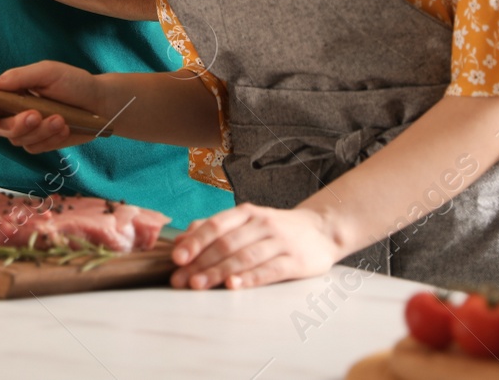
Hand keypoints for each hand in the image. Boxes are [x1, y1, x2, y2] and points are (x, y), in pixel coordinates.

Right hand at [0, 61, 108, 153]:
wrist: (100, 102)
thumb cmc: (73, 82)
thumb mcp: (47, 72)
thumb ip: (18, 78)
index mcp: (12, 94)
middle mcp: (16, 114)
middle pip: (1, 128)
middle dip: (17, 124)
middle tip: (36, 114)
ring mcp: (29, 131)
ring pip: (19, 140)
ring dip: (40, 131)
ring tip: (60, 118)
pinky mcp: (43, 143)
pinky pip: (36, 148)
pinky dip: (50, 138)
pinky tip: (64, 127)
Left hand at [169, 203, 341, 289]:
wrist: (322, 230)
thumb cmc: (275, 229)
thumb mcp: (246, 222)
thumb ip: (215, 229)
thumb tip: (180, 241)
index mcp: (246, 213)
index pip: (215, 225)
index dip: (194, 242)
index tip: (176, 258)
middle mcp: (261, 224)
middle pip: (226, 243)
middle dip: (200, 263)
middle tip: (180, 280)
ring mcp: (279, 241)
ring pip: (243, 257)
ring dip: (218, 272)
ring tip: (198, 285)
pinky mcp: (295, 261)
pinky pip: (269, 270)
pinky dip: (249, 278)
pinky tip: (233, 286)